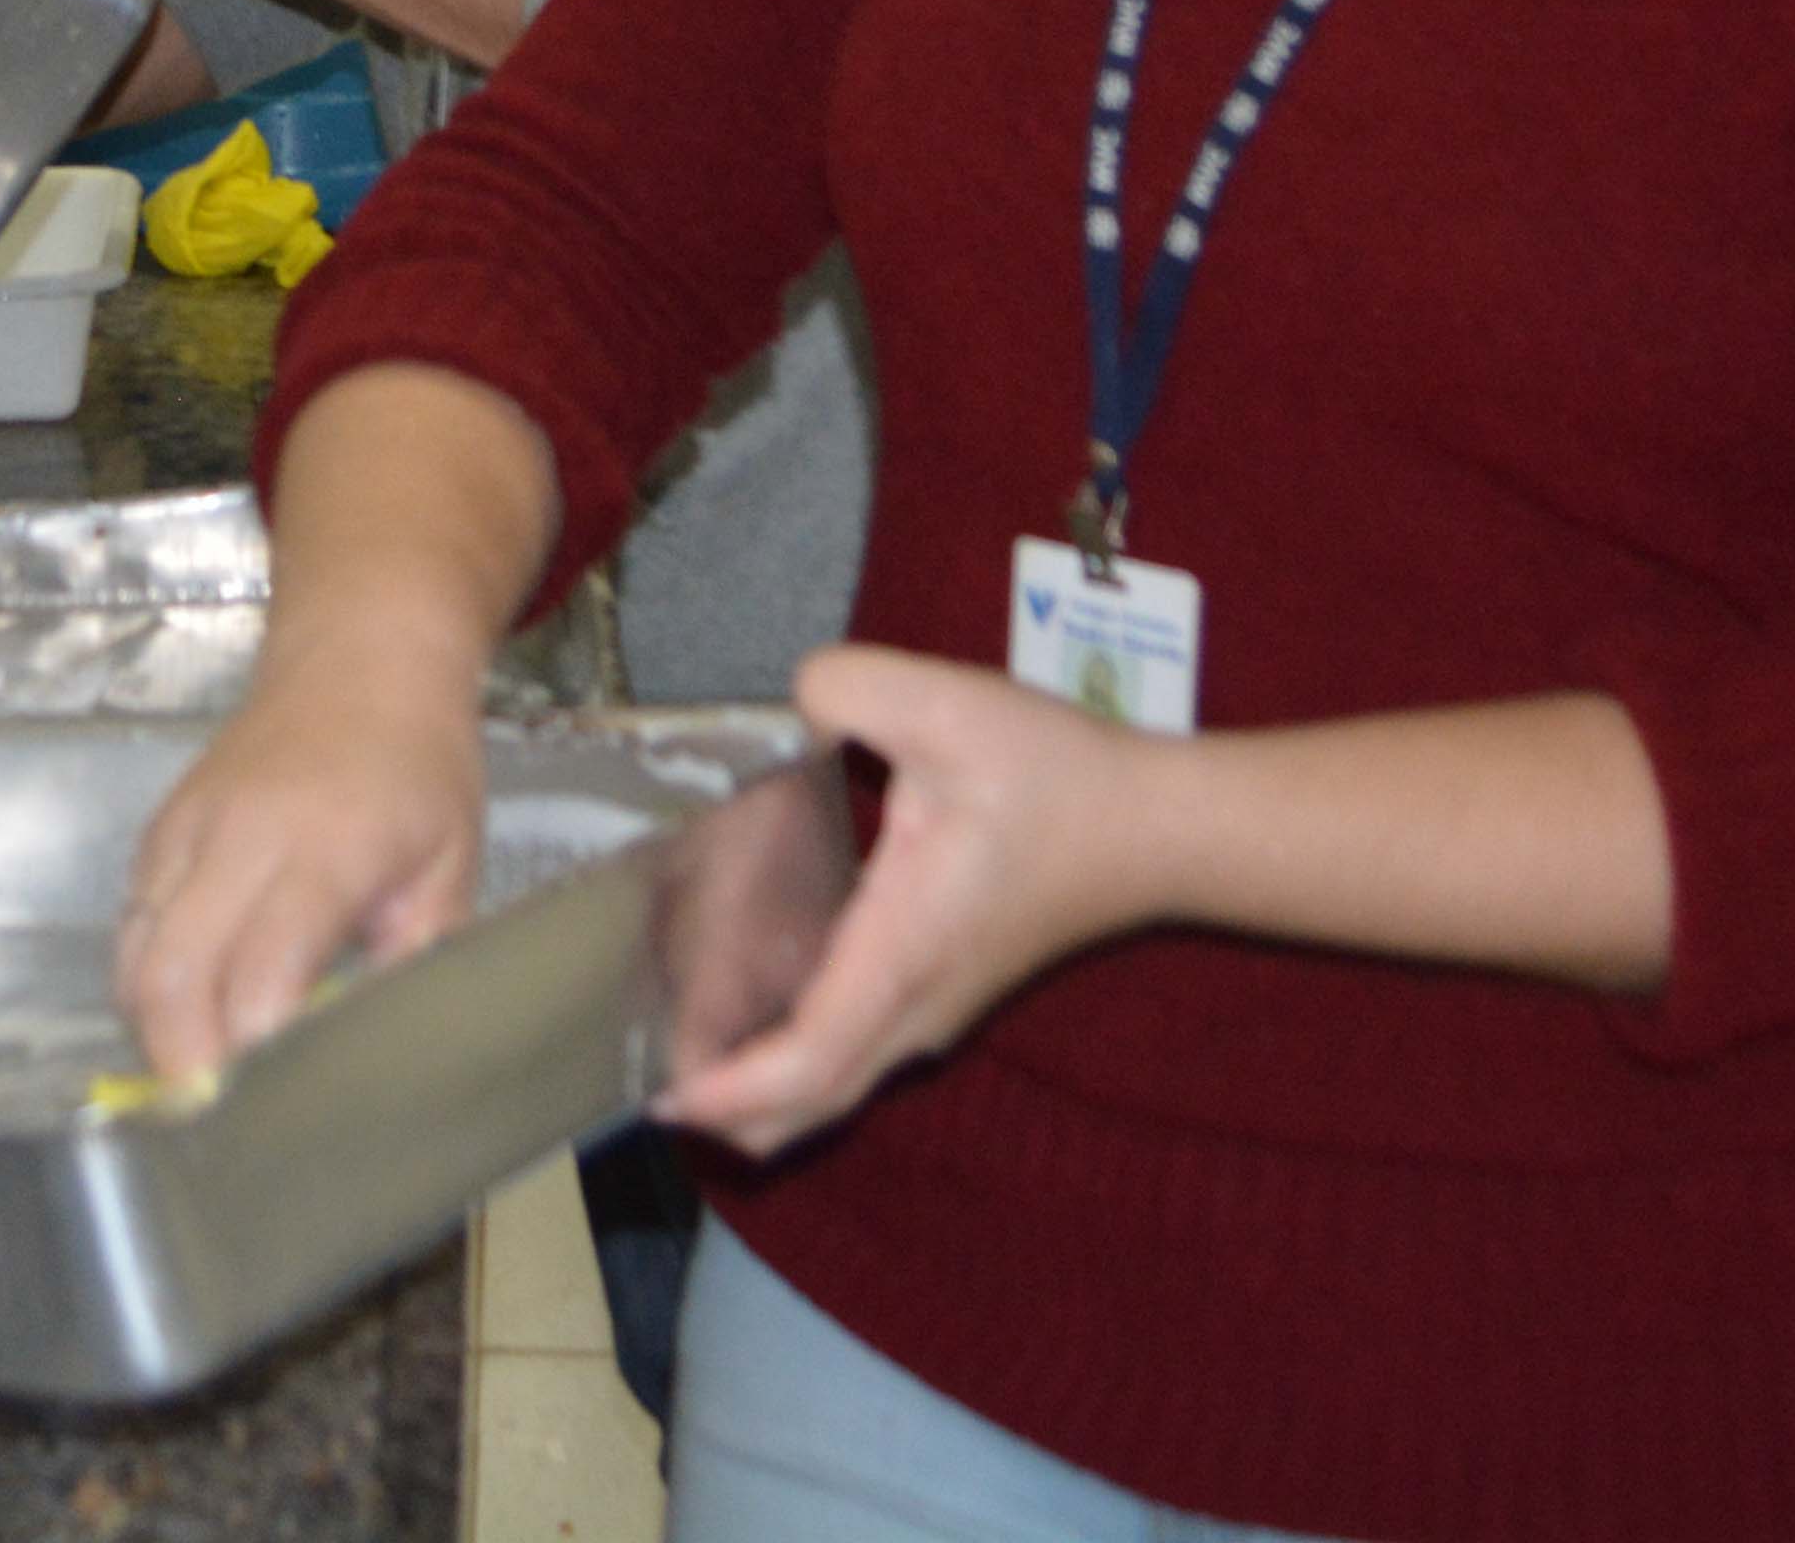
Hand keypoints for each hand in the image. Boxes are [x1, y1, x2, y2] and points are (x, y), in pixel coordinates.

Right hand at [110, 648, 490, 1084]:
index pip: (259, 973)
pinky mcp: (159, 832)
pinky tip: (196, 1007)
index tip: (274, 1112)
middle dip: (182, 1066)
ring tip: (207, 1074)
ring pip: (134, 958)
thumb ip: (413, 964)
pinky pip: (133, 926)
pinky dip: (152, 982)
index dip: (254, 1054)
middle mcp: (237, 838)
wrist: (358, 658)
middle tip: (217, 1123)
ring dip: (159, 1030)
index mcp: (324, 849)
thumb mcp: (452, 869)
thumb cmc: (417, 766)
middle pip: (169, 977)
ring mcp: (185, 832)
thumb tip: (374, 1053)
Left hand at [656, 644, 1191, 1159]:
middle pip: (806, 1101)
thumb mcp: (951, 705)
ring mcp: (930, 1013)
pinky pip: (849, 1055)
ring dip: (752, 1085)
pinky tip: (740, 999)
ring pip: (828, 1087)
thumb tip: (790, 708)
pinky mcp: (939, 999)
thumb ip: (852, 690)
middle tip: (639, 1068)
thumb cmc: (1060, 777)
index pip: (810, 1057)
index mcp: (905, 950)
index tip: (664, 1096)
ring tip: (672, 1034)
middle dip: (721, 1104)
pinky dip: (788, 1057)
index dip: (732, 1087)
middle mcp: (914, 1006)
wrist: (1156, 830)